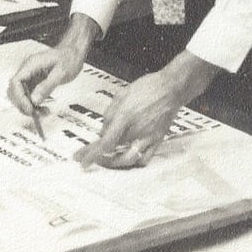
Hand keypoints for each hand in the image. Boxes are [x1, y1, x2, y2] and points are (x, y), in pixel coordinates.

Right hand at [6, 12, 99, 113]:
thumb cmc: (69, 58)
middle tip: (36, 113)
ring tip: (43, 112)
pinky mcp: (35, 82)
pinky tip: (43, 108)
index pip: (15, 82)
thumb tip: (34, 100)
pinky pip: (28, 96)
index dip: (19, 97)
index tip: (29, 108)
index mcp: (31, 64)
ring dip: (29, 107)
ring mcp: (30, 76)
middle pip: (14, 91)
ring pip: (21, 96)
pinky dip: (34, 105)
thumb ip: (47, 86)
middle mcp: (28, 70)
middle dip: (23, 104)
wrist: (74, 53)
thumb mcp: (61, 73)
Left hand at [74, 50, 219, 169]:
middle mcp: (136, 130)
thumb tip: (103, 131)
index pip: (105, 142)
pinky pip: (144, 159)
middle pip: (113, 153)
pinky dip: (133, 163)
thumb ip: (110, 115)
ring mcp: (148, 138)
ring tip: (105, 160)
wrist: (171, 88)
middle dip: (98, 158)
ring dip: (114, 163)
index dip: (91, 154)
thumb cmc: (147, 87)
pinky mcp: (157, 141)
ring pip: (128, 160)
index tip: (81, 160)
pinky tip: (126, 159)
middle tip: (89, 157)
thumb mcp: (121, 94)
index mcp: (125, 116)